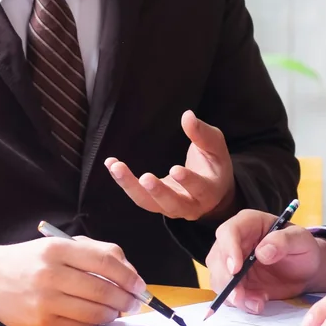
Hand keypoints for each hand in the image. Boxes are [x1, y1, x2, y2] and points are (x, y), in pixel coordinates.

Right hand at [0, 237, 146, 325]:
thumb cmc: (30, 261)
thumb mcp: (59, 245)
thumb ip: (96, 252)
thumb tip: (130, 274)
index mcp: (57, 249)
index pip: (105, 262)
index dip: (129, 276)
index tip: (140, 286)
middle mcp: (50, 274)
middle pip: (103, 291)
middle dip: (126, 300)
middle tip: (134, 303)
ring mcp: (44, 301)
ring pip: (94, 312)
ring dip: (112, 314)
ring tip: (116, 311)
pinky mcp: (40, 323)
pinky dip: (94, 324)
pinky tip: (95, 318)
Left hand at [107, 111, 235, 221]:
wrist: (211, 189)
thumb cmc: (213, 164)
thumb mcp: (215, 146)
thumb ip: (202, 133)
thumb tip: (187, 116)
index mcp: (209, 192)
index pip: (200, 189)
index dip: (189, 181)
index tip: (175, 169)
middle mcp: (190, 206)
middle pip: (172, 204)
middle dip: (158, 192)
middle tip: (145, 178)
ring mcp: (170, 208)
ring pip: (149, 204)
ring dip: (131, 187)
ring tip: (117, 167)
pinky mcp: (155, 204)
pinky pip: (138, 196)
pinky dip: (124, 182)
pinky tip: (111, 164)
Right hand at [205, 209, 325, 312]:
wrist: (304, 270)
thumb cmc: (302, 248)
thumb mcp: (301, 240)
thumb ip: (284, 241)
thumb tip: (262, 252)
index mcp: (248, 223)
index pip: (228, 232)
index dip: (228, 250)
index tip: (236, 269)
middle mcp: (233, 241)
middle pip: (217, 258)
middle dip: (226, 279)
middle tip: (241, 296)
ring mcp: (230, 263)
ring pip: (218, 279)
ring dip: (233, 295)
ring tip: (257, 304)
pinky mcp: (233, 282)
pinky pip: (227, 294)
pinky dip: (240, 303)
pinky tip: (257, 305)